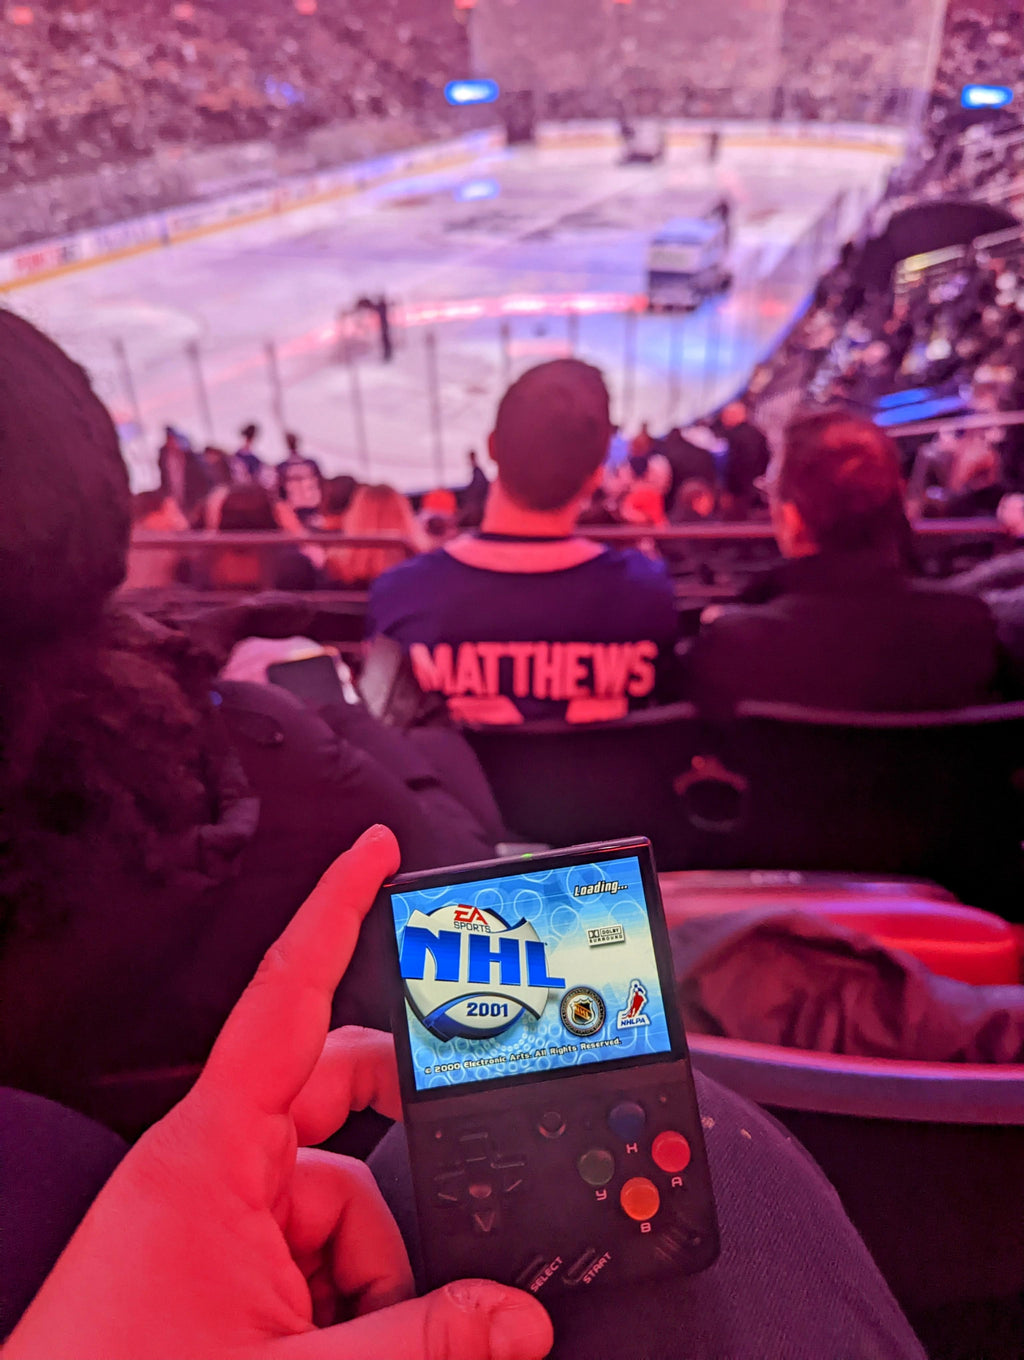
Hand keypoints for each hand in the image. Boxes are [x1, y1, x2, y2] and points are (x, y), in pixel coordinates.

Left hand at [5, 825, 553, 1359]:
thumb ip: (423, 1340)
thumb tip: (520, 1319)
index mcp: (212, 1148)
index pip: (288, 992)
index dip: (337, 909)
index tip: (376, 851)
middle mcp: (216, 1163)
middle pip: (338, 1093)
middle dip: (404, 1134)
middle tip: (462, 1159)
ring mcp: (217, 1213)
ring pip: (340, 1190)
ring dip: (375, 1267)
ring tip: (362, 1344)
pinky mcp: (221, 1261)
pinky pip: (314, 1244)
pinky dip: (346, 1295)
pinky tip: (341, 1349)